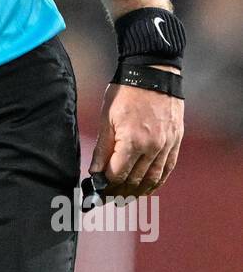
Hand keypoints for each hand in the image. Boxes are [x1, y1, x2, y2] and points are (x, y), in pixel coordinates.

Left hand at [89, 67, 183, 198]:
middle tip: (108, 198)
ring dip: (138, 191)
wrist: (153, 73)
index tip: (98, 189)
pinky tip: (147, 188)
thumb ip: (103, 149)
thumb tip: (95, 172)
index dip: (106, 185)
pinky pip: (167, 169)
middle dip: (119, 191)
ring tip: (125, 197)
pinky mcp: (175, 142)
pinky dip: (157, 182)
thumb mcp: (107, 118)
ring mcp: (166, 146)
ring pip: (152, 179)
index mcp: (132, 141)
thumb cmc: (126, 93)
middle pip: (135, 180)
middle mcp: (152, 147)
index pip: (118, 174)